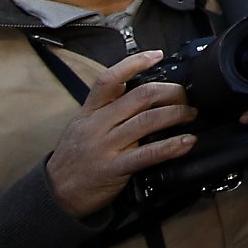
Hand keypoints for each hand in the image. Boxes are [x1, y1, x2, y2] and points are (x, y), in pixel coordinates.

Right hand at [45, 51, 199, 218]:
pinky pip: (147, 154)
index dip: (134, 63)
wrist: (56, 192)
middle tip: (186, 96)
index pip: (110, 79)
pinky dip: (171, 146)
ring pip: (147, 121)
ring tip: (191, 114)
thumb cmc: (74, 157)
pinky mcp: (115, 168)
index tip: (156, 55)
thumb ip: (106, 108)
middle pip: (140, 97)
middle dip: (170, 93)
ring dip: (176, 115)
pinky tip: (187, 142)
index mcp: (90, 111)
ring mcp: (106, 146)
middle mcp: (98, 124)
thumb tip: (139, 93)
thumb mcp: (82, 125)